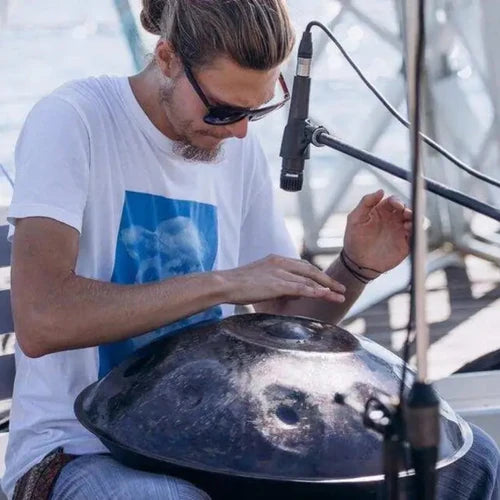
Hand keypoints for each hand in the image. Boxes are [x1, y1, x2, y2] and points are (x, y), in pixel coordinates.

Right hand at [218, 255, 345, 304]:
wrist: (225, 284)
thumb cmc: (238, 285)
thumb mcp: (261, 280)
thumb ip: (278, 283)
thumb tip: (295, 291)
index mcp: (276, 260)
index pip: (302, 266)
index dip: (317, 274)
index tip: (327, 281)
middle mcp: (280, 263)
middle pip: (310, 270)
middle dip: (327, 280)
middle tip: (340, 288)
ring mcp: (280, 272)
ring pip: (309, 280)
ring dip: (327, 288)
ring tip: (340, 295)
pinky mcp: (277, 283)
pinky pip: (302, 287)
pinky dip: (316, 291)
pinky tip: (326, 295)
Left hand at [343, 190, 411, 274]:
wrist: (357, 263)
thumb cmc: (354, 239)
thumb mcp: (355, 218)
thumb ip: (366, 202)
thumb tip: (381, 190)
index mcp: (381, 211)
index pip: (394, 201)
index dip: (397, 201)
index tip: (397, 205)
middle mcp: (393, 219)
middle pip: (407, 209)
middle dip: (409, 209)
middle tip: (406, 213)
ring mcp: (400, 231)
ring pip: (414, 220)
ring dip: (415, 219)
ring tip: (408, 223)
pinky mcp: (405, 244)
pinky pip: (416, 235)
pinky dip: (417, 232)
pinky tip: (410, 232)